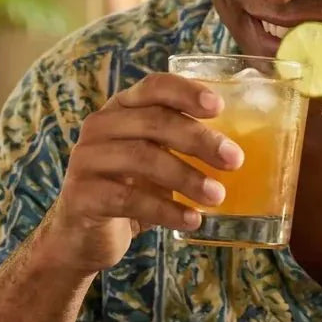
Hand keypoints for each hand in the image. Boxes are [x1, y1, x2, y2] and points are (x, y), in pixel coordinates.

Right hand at [37, 73, 243, 275]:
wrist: (81, 235)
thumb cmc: (129, 190)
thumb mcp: (155, 160)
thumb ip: (182, 145)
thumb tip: (239, 147)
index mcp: (121, 109)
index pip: (154, 87)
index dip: (186, 92)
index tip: (219, 106)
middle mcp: (100, 127)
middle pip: (154, 122)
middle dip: (199, 139)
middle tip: (234, 160)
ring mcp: (87, 160)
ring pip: (142, 159)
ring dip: (187, 177)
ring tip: (218, 195)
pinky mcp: (82, 195)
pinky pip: (129, 198)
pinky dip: (166, 210)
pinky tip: (192, 219)